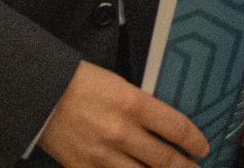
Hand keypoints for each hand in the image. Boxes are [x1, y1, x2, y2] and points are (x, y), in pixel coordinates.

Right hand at [39, 60, 207, 167]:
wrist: (40, 95)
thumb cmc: (81, 84)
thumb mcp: (120, 86)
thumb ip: (143, 108)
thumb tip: (166, 128)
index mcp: (133, 104)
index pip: (177, 128)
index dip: (195, 141)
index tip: (203, 147)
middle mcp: (121, 132)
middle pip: (165, 160)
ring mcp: (101, 155)